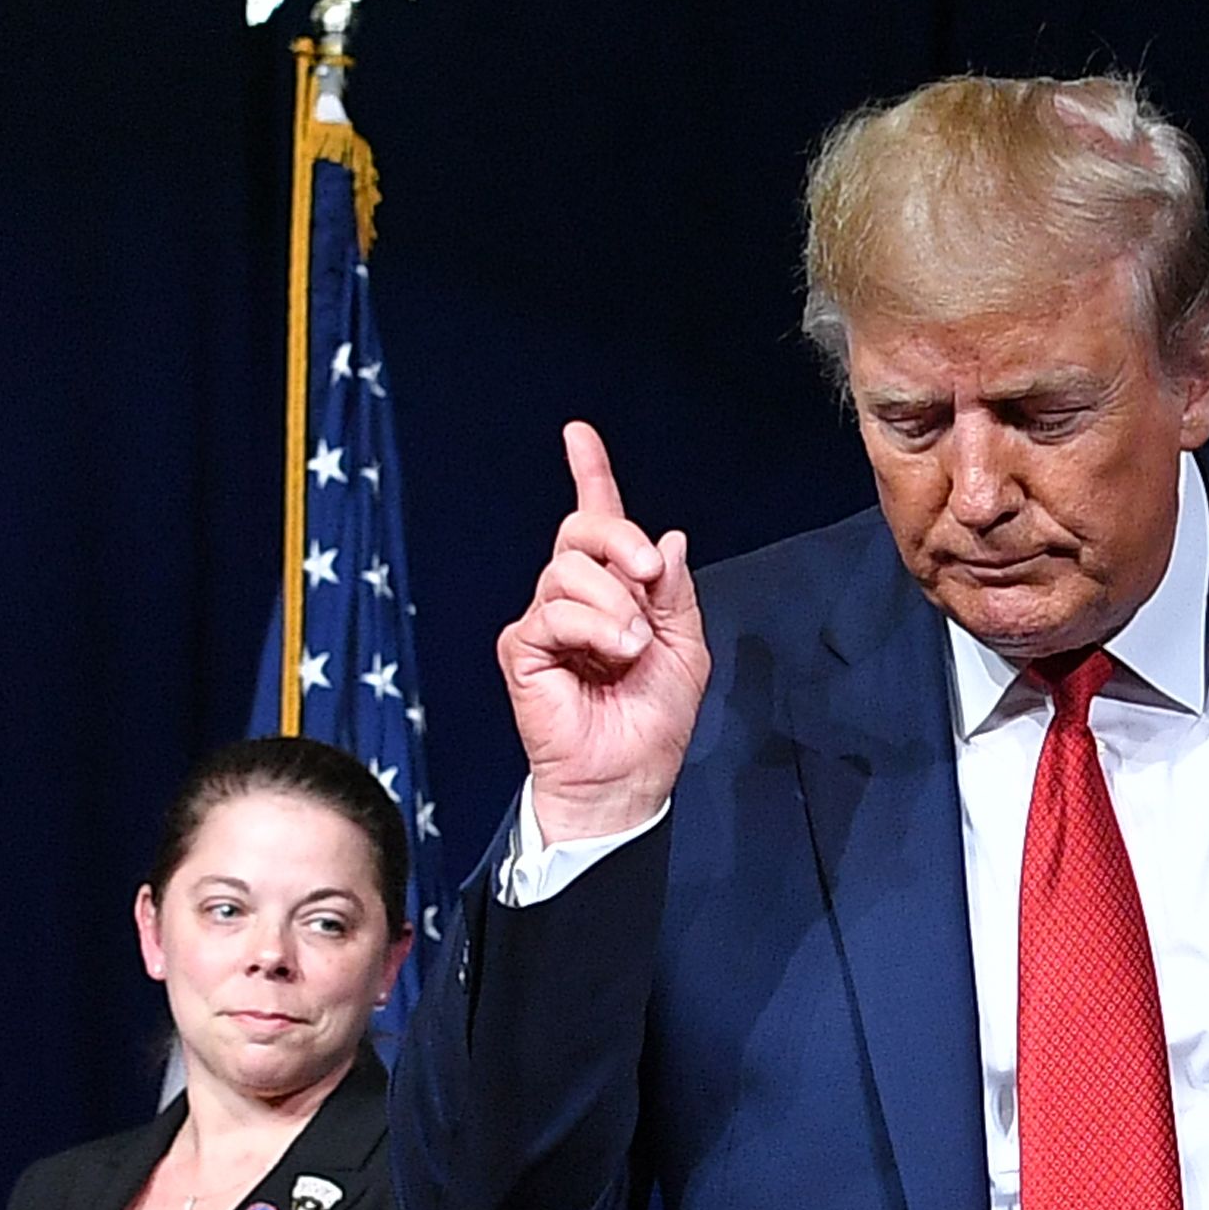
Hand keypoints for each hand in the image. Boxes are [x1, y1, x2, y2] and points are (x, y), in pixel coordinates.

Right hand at [497, 422, 710, 839]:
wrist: (628, 775)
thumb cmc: (653, 720)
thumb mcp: (686, 646)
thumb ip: (674, 592)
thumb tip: (666, 539)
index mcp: (615, 591)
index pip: (597, 521)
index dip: (589, 474)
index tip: (578, 434)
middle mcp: (573, 598)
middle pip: (580, 531)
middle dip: (618, 537)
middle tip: (648, 571)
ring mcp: (545, 620)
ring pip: (569, 571)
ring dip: (615, 604)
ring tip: (632, 645)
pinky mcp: (523, 647)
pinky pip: (553, 612)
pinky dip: (592, 627)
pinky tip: (613, 653)